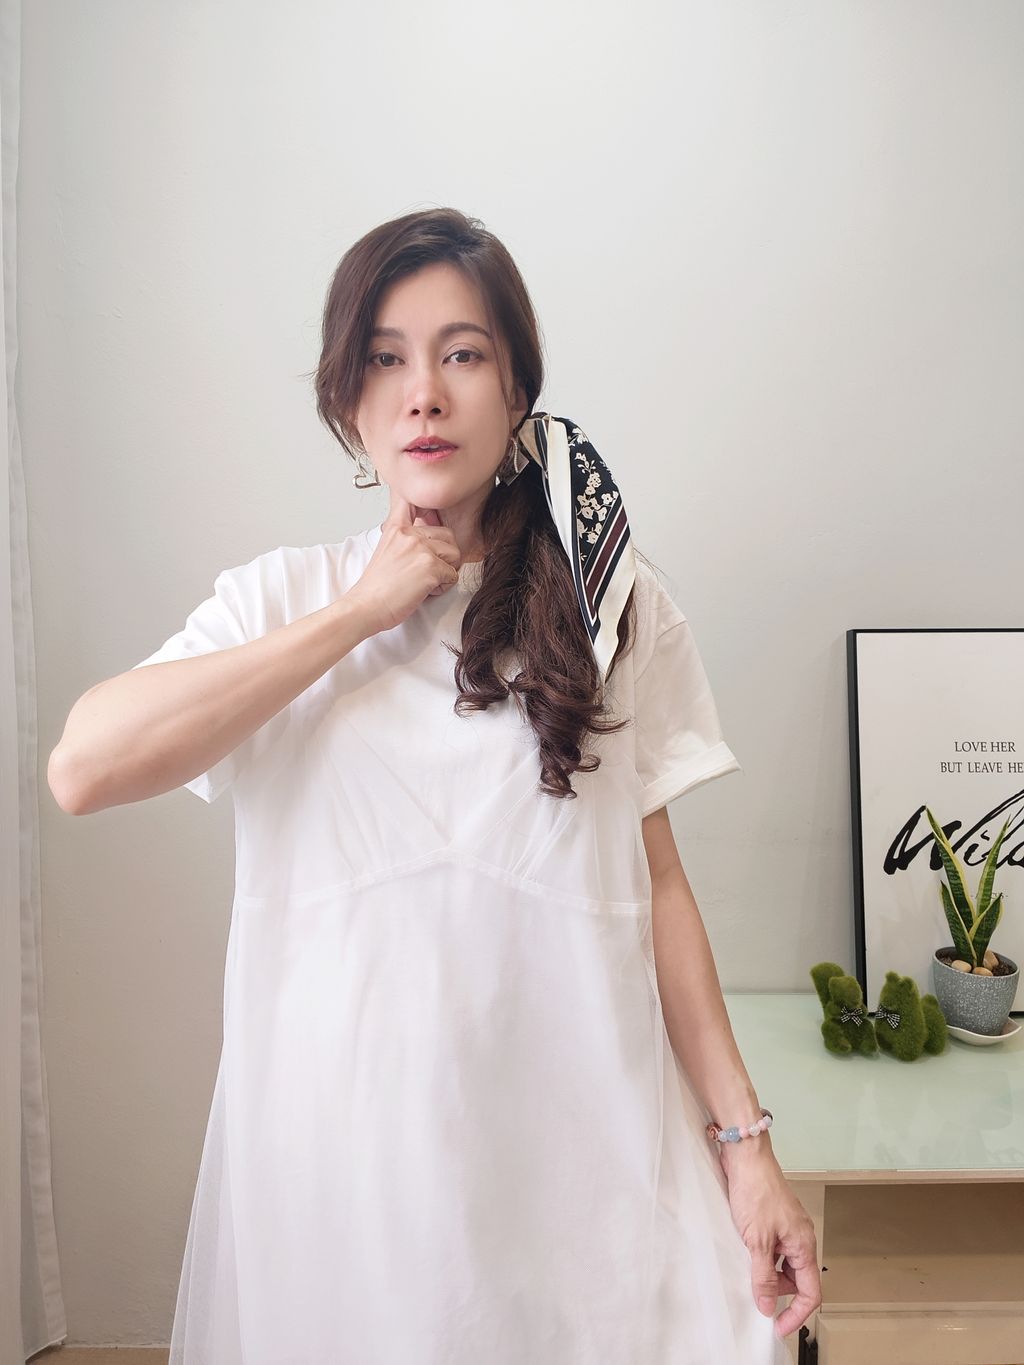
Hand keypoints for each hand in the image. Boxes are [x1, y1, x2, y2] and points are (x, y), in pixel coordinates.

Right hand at [347, 495, 461, 631]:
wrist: (366, 607)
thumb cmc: (376, 587)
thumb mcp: (386, 551)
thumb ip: (404, 540)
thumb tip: (422, 535)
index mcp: (396, 528)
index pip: (413, 502)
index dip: (427, 506)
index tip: (427, 515)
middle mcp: (410, 534)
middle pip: (448, 535)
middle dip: (445, 555)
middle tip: (428, 570)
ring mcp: (421, 549)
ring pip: (455, 554)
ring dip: (446, 571)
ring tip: (426, 581)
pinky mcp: (431, 567)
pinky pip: (453, 576)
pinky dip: (443, 587)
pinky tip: (424, 591)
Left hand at [720, 1145, 820, 1340]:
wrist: (746, 1156)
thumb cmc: (755, 1190)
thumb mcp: (757, 1241)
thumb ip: (763, 1276)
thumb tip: (768, 1306)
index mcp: (804, 1244)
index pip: (810, 1291)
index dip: (796, 1313)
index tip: (778, 1326)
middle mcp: (800, 1237)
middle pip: (797, 1280)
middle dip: (779, 1292)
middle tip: (757, 1296)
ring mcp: (787, 1228)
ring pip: (783, 1264)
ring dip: (768, 1273)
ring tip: (748, 1269)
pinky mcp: (774, 1219)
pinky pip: (773, 1249)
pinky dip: (762, 1257)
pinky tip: (745, 1253)